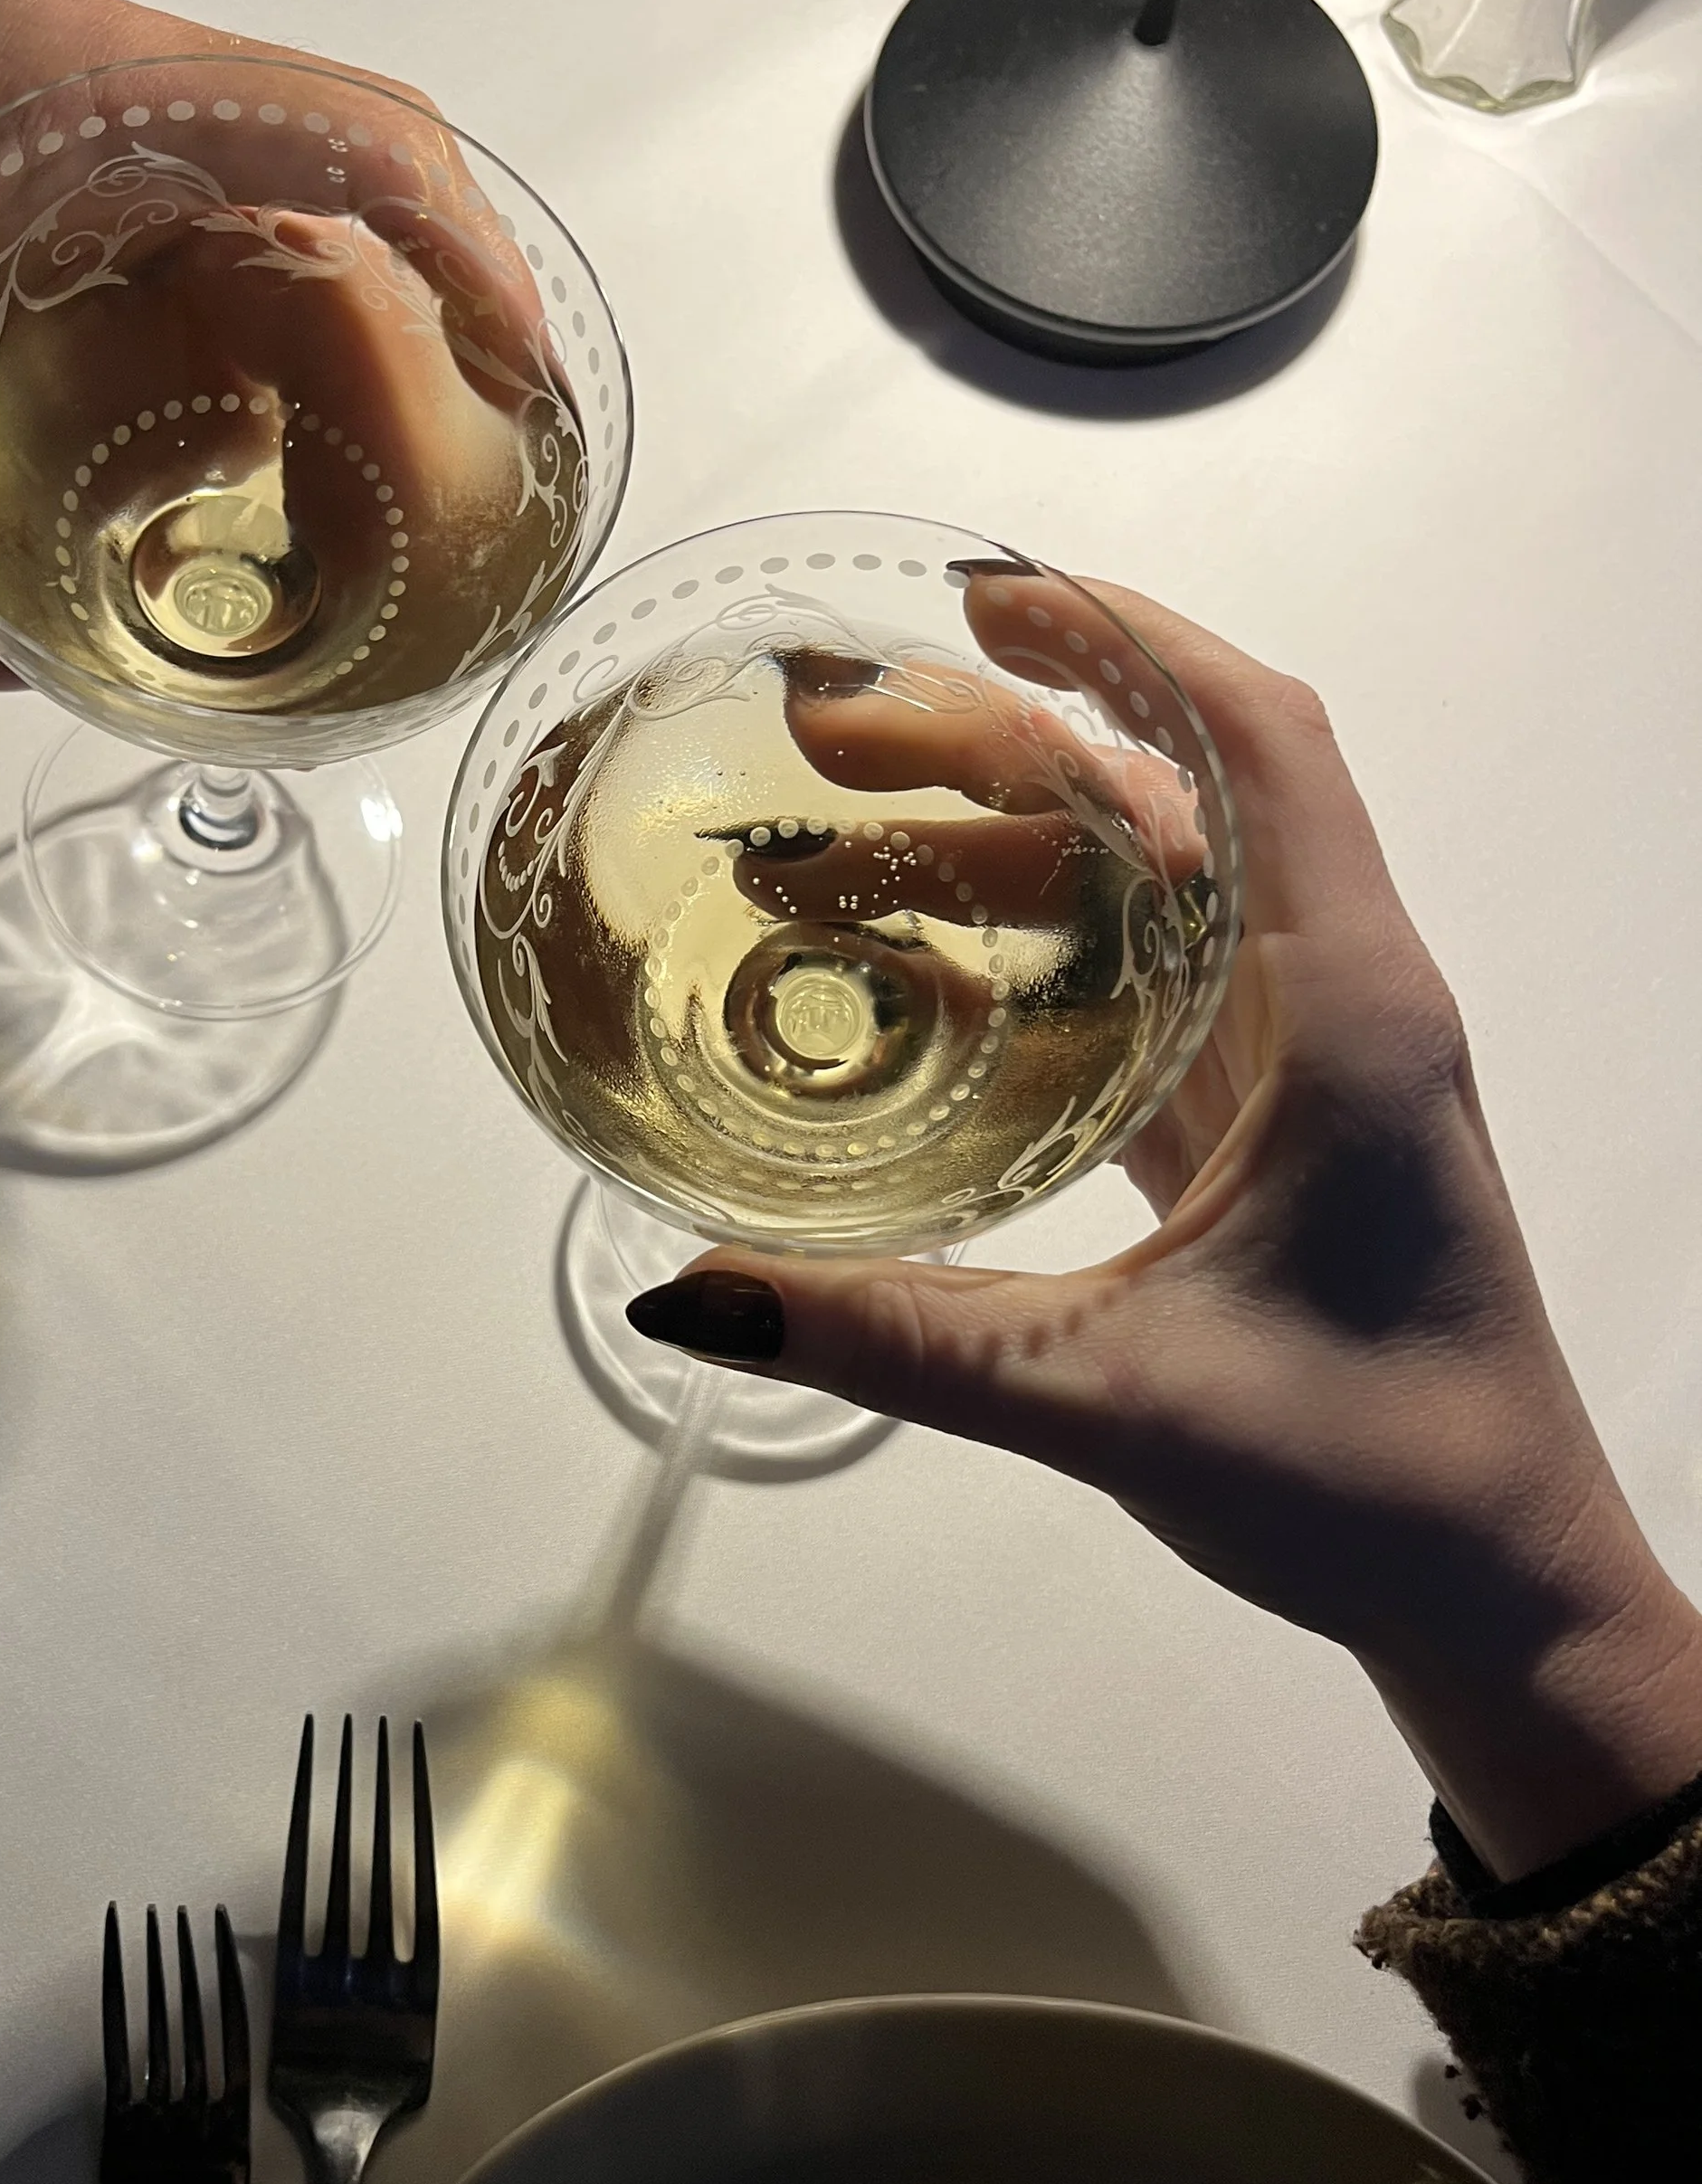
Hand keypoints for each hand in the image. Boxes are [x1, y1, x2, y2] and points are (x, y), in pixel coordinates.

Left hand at [0, 0, 465, 717]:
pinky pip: (240, 312)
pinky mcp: (93, 252)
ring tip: (408, 541)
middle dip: (441, 351)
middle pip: (357, 208)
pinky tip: (281, 525)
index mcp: (68, 98)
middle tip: (477, 512)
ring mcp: (115, 186)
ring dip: (374, 393)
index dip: (460, 249)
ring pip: (311, 266)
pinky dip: (290, 413)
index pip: (338, 133)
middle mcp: (119, 124)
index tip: (522, 377)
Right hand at [635, 576, 1701, 1879]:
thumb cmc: (1370, 1478)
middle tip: (842, 728)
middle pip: (1189, 802)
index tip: (984, 596)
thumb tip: (687, 1286)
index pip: (1259, 749)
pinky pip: (1157, 994)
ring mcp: (1311, 1070)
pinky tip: (926, 974)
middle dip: (1018, 739)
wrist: (1497, 1587)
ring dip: (1023, 852)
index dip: (1131, 642)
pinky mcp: (1274, 1134)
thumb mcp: (1110, 1399)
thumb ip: (892, 1339)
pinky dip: (1049, 957)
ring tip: (846, 848)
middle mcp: (1341, 1007)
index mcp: (1348, 1014)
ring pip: (1167, 898)